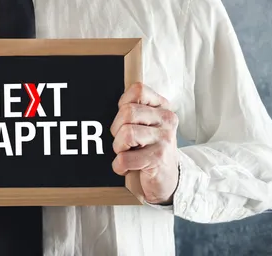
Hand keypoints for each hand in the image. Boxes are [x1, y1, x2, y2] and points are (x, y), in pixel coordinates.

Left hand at [110, 82, 179, 204]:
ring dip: (118, 148)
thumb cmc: (149, 149)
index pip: (138, 90)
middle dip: (116, 129)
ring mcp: (164, 138)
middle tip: (122, 141)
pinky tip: (127, 167)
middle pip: (127, 112)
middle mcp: (167, 119)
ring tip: (126, 153)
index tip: (124, 120)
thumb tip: (104, 104)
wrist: (167, 180)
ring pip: (126, 133)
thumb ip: (133, 110)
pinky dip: (119, 166)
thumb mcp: (146, 125)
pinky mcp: (158, 158)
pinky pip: (125, 158)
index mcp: (162, 107)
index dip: (123, 104)